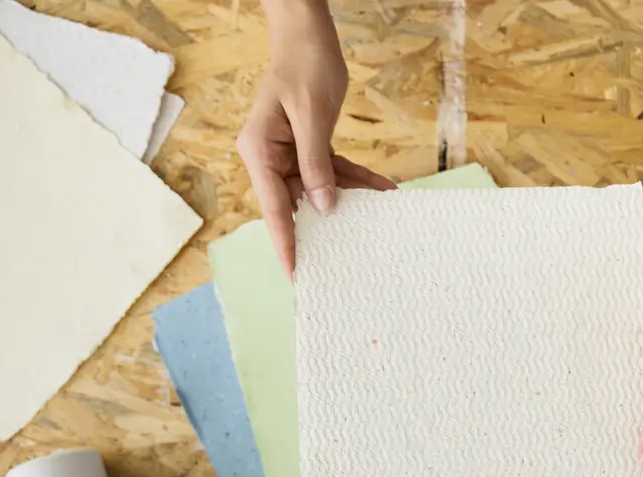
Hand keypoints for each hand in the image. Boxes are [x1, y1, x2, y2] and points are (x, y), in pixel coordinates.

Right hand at [237, 4, 395, 276]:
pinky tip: (383, 189)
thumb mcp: (313, 116)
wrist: (309, 36)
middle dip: (322, 230)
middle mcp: (269, 157)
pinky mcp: (306, 147)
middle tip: (342, 264)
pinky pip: (332, 171)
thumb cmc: (304, 68)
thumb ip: (316, 163)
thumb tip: (323, 205)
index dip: (286, 244)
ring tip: (378, 219)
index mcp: (260, 152)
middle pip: (294, 205)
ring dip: (350, 200)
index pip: (273, 208)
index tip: (296, 274)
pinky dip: (356, 179)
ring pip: (318, 190)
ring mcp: (287, 153)